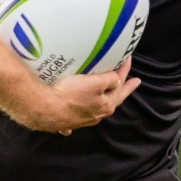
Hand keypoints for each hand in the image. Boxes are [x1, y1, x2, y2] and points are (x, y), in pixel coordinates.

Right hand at [13, 60, 139, 133]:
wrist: (45, 109)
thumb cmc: (71, 94)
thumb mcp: (96, 83)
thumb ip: (110, 80)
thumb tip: (115, 80)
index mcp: (106, 105)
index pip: (119, 86)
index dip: (125, 72)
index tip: (128, 59)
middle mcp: (97, 115)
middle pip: (113, 99)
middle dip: (123, 90)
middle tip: (135, 82)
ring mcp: (82, 119)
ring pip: (97, 108)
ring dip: (105, 101)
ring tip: (109, 94)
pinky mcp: (68, 121)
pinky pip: (77, 117)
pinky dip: (81, 115)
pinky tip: (78, 118)